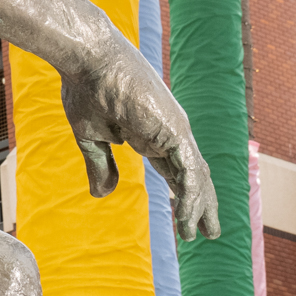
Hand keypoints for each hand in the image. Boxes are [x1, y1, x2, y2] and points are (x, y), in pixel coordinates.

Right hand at [60, 37, 218, 241]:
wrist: (88, 61)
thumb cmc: (86, 90)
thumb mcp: (91, 138)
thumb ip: (101, 166)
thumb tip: (103, 195)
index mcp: (151, 133)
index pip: (174, 171)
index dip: (182, 196)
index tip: (185, 221)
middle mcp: (169, 133)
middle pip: (192, 176)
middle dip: (202, 204)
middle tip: (209, 232)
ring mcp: (175, 131)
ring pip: (196, 176)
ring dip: (201, 206)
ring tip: (204, 234)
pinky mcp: (174, 130)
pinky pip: (189, 171)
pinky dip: (191, 196)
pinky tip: (188, 217)